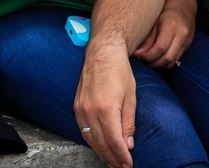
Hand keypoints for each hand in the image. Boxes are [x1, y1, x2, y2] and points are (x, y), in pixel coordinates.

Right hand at [74, 40, 136, 166]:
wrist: (102, 53)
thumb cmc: (119, 71)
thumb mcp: (131, 97)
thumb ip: (129, 122)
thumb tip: (128, 144)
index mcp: (106, 108)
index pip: (113, 141)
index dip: (121, 156)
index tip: (128, 164)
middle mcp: (90, 110)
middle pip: (101, 143)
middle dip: (112, 158)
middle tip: (122, 167)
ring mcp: (80, 109)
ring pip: (90, 139)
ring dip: (102, 153)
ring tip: (112, 162)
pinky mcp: (76, 106)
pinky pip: (83, 130)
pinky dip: (92, 141)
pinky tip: (100, 147)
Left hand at [133, 0, 197, 67]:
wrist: (183, 5)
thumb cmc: (165, 11)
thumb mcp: (154, 22)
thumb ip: (147, 40)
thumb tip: (138, 55)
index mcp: (171, 26)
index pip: (160, 48)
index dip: (148, 56)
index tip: (139, 56)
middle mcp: (181, 34)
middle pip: (168, 58)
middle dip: (154, 64)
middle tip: (143, 62)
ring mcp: (187, 41)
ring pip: (173, 61)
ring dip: (160, 65)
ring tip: (149, 61)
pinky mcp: (188, 45)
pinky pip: (177, 59)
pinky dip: (166, 62)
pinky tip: (158, 58)